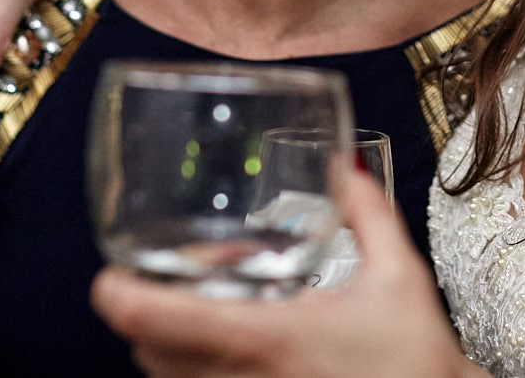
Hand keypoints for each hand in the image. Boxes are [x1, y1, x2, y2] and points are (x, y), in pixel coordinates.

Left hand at [90, 164, 478, 377]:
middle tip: (184, 276)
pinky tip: (241, 345)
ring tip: (216, 307)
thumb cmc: (417, 362)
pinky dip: (197, 369)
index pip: (158, 319)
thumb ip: (370, 214)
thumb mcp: (399, 276)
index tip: (108, 276)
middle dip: (148, 311)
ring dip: (172, 341)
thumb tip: (346, 166)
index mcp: (263, 338)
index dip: (116, 296)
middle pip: (148, 352)